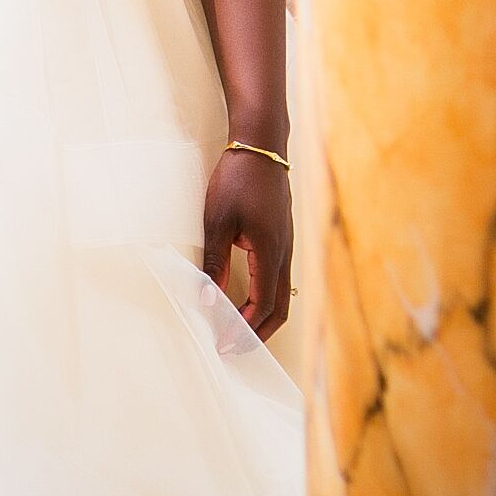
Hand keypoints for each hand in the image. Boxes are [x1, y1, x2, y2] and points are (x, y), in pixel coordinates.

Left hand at [202, 147, 293, 340]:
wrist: (260, 146)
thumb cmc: (237, 179)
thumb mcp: (218, 220)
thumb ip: (215, 261)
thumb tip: (208, 299)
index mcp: (271, 252)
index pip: (264, 305)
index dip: (245, 330)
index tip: (224, 344)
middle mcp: (285, 253)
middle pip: (280, 308)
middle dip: (257, 334)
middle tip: (232, 348)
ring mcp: (287, 246)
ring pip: (281, 295)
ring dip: (261, 317)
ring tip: (236, 330)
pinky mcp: (281, 238)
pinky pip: (278, 279)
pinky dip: (263, 298)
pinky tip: (243, 299)